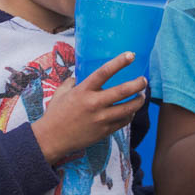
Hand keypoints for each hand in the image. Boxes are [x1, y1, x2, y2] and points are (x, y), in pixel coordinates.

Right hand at [32, 52, 146, 163]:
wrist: (51, 139)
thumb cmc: (55, 114)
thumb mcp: (61, 93)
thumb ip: (71, 82)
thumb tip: (78, 76)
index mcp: (83, 91)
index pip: (104, 72)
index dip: (120, 62)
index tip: (131, 55)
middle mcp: (94, 103)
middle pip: (122, 91)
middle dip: (137, 84)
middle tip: (143, 80)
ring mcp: (100, 119)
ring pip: (128, 108)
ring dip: (138, 101)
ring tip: (142, 96)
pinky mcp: (104, 132)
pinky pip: (123, 121)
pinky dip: (130, 115)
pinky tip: (131, 111)